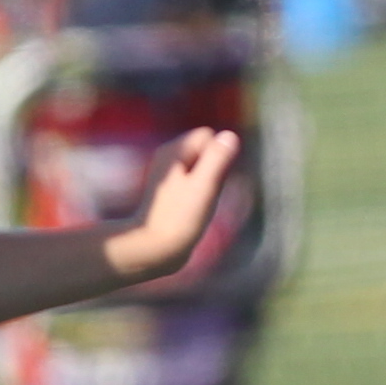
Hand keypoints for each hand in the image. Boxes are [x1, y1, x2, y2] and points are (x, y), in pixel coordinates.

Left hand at [102, 130, 242, 286]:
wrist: (155, 249)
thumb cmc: (180, 217)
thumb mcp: (204, 186)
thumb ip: (217, 159)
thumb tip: (230, 136)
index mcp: (173, 150)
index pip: (209, 135)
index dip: (218, 156)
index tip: (211, 180)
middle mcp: (169, 156)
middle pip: (207, 149)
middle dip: (215, 167)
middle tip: (205, 193)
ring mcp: (169, 173)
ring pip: (204, 165)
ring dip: (209, 181)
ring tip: (199, 202)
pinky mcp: (172, 189)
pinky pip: (197, 179)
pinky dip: (202, 191)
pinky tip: (196, 208)